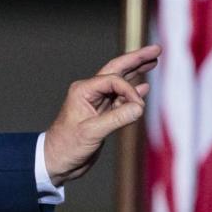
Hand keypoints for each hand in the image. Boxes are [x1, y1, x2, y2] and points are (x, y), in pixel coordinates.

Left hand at [42, 44, 160, 186]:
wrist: (56, 162)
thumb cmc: (66, 146)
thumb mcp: (91, 132)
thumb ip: (116, 118)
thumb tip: (140, 106)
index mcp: (83, 91)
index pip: (113, 80)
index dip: (129, 90)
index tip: (139, 107)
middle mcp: (89, 92)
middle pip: (116, 70)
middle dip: (136, 59)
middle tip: (155, 49)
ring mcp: (96, 102)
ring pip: (120, 82)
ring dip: (136, 72)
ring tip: (153, 60)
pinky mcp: (102, 114)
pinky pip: (120, 98)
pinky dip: (133, 92)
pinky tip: (144, 86)